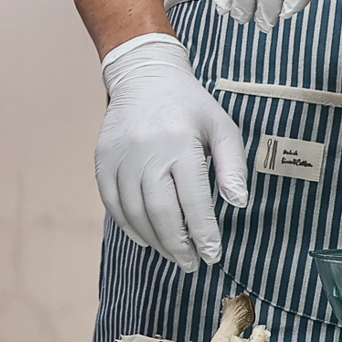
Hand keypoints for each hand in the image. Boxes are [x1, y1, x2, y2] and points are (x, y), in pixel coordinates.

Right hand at [96, 33, 245, 272]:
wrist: (144, 77)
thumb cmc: (190, 106)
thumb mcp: (222, 128)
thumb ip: (233, 166)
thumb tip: (239, 203)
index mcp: (181, 144)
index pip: (194, 201)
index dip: (203, 233)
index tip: (213, 255)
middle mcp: (148, 152)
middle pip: (161, 213)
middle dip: (178, 245)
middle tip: (191, 264)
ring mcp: (121, 157)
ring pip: (135, 212)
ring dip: (155, 240)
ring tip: (172, 253)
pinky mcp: (102, 160)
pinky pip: (112, 202)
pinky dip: (127, 225)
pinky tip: (145, 238)